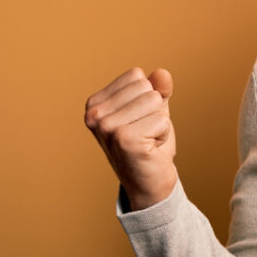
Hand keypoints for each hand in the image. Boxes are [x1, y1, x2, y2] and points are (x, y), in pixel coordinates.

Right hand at [84, 67, 177, 209]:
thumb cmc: (150, 143)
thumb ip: (158, 88)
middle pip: (146, 86)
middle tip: (145, 133)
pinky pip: (161, 120)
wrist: (150, 182)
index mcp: (94, 103)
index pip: (136, 75)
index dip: (146, 97)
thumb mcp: (154, 109)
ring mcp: (106, 127)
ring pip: (154, 101)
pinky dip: (163, 134)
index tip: (139, 120)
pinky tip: (149, 149)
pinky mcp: (124, 139)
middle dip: (154, 110)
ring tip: (147, 140)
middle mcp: (94, 114)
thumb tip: (162, 73)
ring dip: (159, 122)